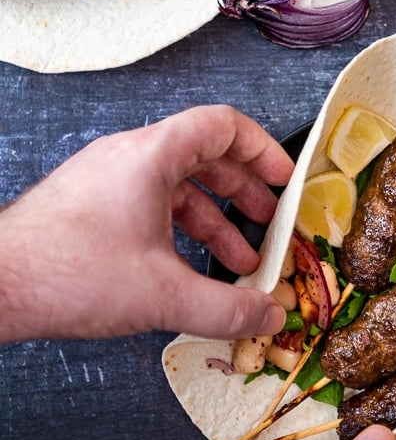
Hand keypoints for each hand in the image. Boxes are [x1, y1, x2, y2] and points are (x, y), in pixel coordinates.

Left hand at [0, 105, 292, 342]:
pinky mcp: (91, 206)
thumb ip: (227, 308)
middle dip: (244, 193)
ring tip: (238, 261)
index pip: (223, 125)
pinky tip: (189, 270)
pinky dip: (178, 232)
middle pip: (204, 157)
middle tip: (269, 222)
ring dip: (213, 221)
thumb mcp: (163, 295)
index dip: (262, 149)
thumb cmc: (66, 272)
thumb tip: (270, 313)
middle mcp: (128, 158)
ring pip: (176, 186)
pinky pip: (149, 205)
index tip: (285, 178)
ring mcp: (106, 181)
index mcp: (151, 155)